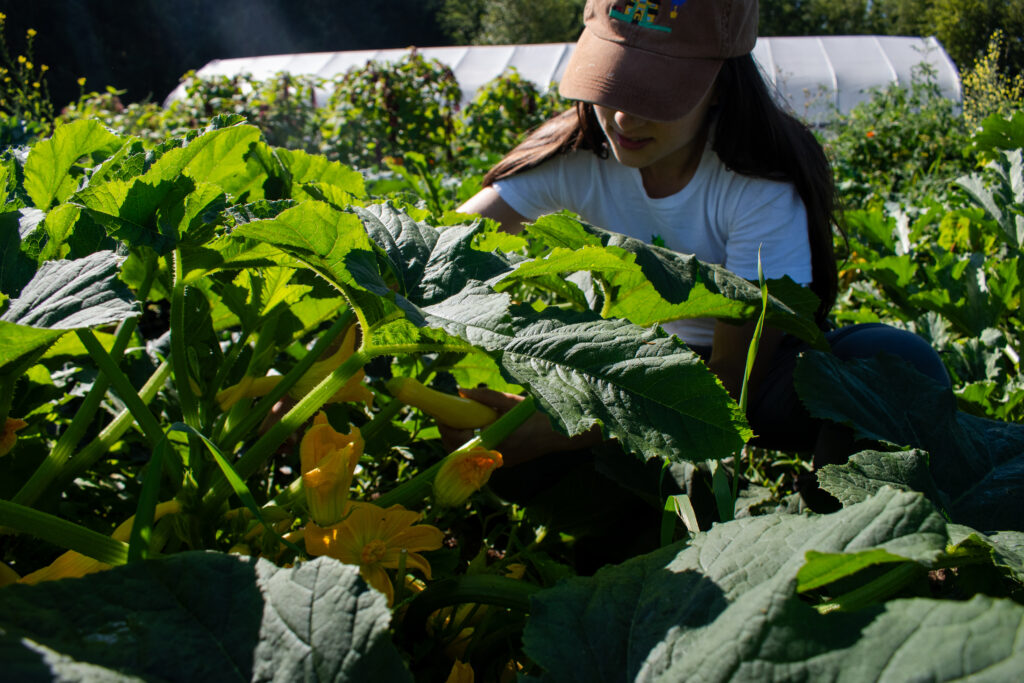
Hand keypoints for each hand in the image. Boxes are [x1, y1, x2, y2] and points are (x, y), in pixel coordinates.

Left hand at [438, 388, 600, 466]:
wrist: (558, 434)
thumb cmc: (535, 414)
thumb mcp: (510, 401)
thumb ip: (485, 397)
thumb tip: (461, 391)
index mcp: (495, 438)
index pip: (459, 438)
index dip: (446, 426)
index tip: (441, 413)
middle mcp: (494, 455)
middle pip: (457, 451)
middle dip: (448, 434)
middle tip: (446, 417)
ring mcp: (497, 462)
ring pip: (465, 456)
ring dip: (457, 441)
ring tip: (457, 423)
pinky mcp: (501, 463)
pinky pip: (477, 456)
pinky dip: (469, 445)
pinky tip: (471, 431)